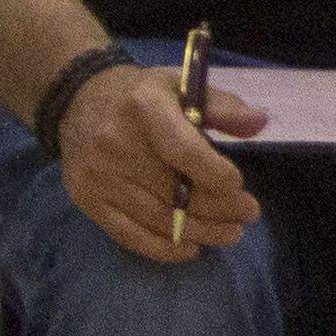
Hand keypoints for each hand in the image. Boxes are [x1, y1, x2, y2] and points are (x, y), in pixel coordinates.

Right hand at [55, 64, 265, 265]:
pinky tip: (191, 247)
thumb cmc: (140, 96)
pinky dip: (165, 249)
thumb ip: (221, 106)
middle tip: (247, 214)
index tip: (238, 185)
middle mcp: (115, 141)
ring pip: (160, 219)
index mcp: (143, 107)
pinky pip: (131, 235)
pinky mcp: (87, 198)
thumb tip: (258, 122)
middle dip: (221, 209)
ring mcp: (99, 174)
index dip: (217, 175)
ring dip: (203, 233)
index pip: (184, 151)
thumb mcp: (179, 86)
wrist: (76, 99)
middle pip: (176, 192)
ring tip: (230, 233)